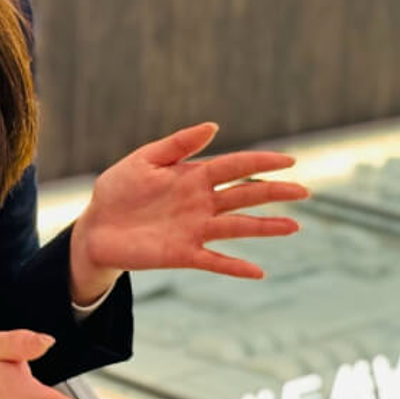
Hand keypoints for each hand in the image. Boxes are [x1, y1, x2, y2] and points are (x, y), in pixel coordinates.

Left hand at [71, 122, 307, 284]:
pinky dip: (235, 266)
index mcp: (192, 176)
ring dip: (265, 227)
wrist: (95, 227)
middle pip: (244, 195)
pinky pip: (214, 261)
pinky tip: (259, 271)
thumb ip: (178, 144)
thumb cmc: (118, 190)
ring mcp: (195, 229)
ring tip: (294, 226)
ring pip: (237, 227)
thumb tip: (214, 126)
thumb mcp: (144, 160)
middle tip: (303, 191)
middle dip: (273, 192)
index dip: (261, 162)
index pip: (235, 166)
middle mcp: (201, 203)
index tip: (290, 160)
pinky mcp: (183, 253)